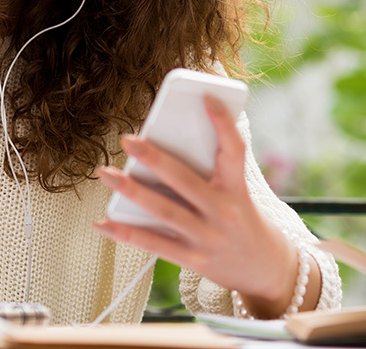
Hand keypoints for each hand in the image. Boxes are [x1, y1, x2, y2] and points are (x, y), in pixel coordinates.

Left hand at [92, 95, 318, 318]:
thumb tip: (167, 139)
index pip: (235, 151)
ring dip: (132, 192)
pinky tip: (101, 222)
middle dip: (155, 159)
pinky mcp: (194, 259)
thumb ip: (210, 169)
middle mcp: (224, 212)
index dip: (223, 123)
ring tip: (106, 173)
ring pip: (165, 211)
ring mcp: (208, 237)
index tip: (207, 96)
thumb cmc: (240, 217)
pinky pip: (154, 244)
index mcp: (237, 188)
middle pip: (186, 181)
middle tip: (128, 140)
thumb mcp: (237, 191)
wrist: (264, 269)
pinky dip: (125, 234)